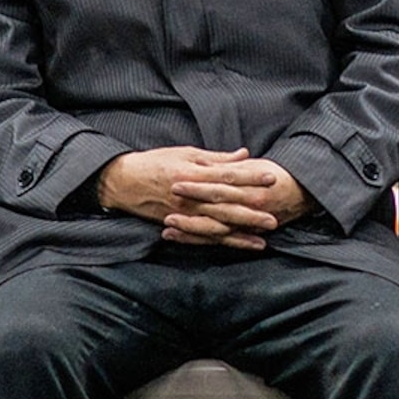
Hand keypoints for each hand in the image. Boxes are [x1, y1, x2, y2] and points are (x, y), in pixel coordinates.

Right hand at [96, 148, 308, 249]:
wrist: (123, 182)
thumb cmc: (156, 162)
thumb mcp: (186, 153)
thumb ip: (216, 158)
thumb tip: (244, 154)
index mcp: (193, 173)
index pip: (227, 176)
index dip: (250, 177)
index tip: (271, 179)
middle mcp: (190, 196)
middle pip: (225, 205)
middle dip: (250, 212)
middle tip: (274, 217)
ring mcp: (184, 213)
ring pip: (216, 225)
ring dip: (240, 233)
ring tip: (263, 238)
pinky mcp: (178, 224)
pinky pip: (203, 236)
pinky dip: (222, 242)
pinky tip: (238, 245)